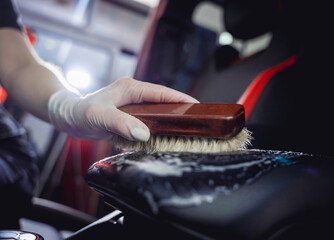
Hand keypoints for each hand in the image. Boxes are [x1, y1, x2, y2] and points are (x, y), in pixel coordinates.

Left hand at [48, 77, 198, 140]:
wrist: (68, 116)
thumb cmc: (81, 113)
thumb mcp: (99, 116)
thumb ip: (121, 123)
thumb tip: (144, 134)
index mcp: (131, 87)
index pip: (163, 92)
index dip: (181, 98)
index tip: (198, 107)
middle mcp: (134, 93)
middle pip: (164, 99)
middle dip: (181, 109)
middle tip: (197, 121)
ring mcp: (133, 103)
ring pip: (158, 109)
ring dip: (171, 118)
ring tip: (185, 129)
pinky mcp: (130, 114)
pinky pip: (150, 118)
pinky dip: (159, 126)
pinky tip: (165, 135)